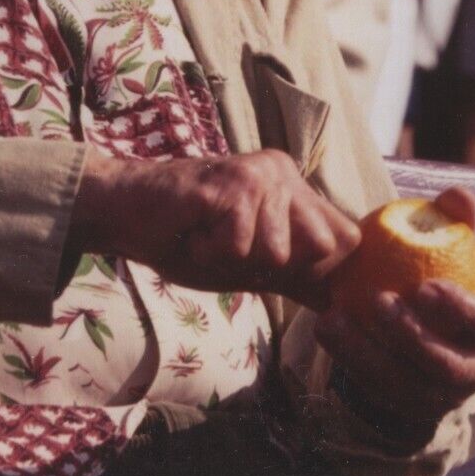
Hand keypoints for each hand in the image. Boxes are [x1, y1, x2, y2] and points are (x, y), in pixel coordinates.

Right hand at [70, 147, 360, 306]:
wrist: (128, 213)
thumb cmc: (189, 238)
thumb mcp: (251, 264)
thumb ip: (297, 275)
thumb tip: (340, 302)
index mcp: (295, 189)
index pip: (346, 237)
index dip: (323, 268)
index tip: (276, 270)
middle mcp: (286, 173)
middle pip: (319, 249)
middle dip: (272, 266)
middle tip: (233, 246)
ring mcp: (261, 174)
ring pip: (277, 251)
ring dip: (233, 258)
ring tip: (209, 236)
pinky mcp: (234, 183)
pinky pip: (239, 245)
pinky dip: (209, 251)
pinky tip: (193, 231)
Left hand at [314, 189, 474, 431]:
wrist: (424, 326)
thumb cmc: (440, 274)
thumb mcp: (448, 245)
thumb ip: (453, 219)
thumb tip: (458, 195)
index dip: (461, 309)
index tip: (424, 286)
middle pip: (445, 364)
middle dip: (411, 336)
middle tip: (376, 300)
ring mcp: (439, 396)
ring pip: (404, 383)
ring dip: (367, 352)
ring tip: (333, 317)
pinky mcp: (404, 408)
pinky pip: (375, 390)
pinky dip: (348, 359)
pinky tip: (325, 326)